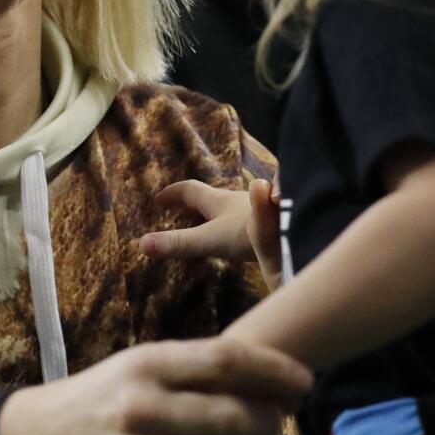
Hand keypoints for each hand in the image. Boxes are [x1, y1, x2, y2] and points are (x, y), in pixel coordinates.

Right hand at [0, 338, 311, 434]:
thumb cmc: (108, 395)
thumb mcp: (142, 364)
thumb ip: (198, 369)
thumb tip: (274, 379)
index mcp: (146, 364)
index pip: (227, 360)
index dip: (276, 371)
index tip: (304, 383)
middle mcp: (139, 409)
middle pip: (234, 417)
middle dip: (271, 422)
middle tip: (278, 422)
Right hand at [139, 178, 284, 291]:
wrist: (292, 227)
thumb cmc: (250, 230)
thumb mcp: (210, 240)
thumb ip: (178, 243)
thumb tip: (142, 243)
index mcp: (217, 201)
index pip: (190, 191)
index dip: (173, 194)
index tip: (158, 198)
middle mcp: (235, 201)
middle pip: (209, 198)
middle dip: (192, 202)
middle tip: (179, 209)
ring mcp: (255, 209)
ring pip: (230, 208)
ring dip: (215, 213)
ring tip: (209, 223)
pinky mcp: (271, 220)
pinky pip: (246, 219)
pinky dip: (235, 224)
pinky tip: (242, 237)